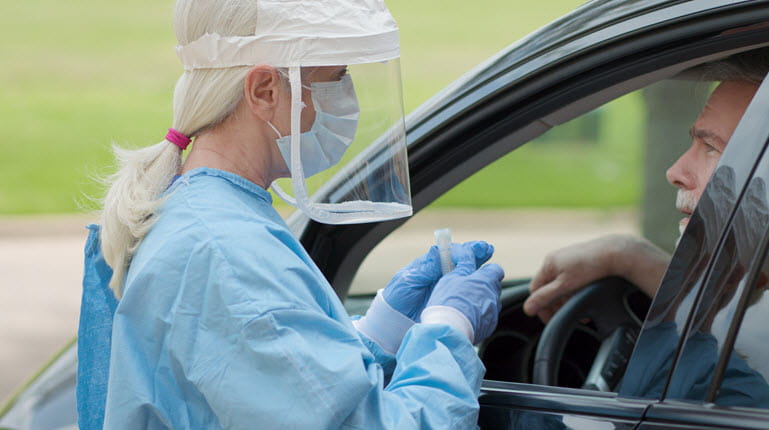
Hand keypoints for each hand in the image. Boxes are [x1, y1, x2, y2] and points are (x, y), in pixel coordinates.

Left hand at [383, 241, 493, 319]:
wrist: (392, 322)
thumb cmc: (396, 298)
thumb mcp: (409, 280)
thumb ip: (426, 268)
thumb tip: (438, 250)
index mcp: (430, 267)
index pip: (451, 253)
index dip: (465, 249)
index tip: (478, 247)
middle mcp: (439, 275)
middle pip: (462, 262)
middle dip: (476, 255)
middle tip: (489, 251)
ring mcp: (445, 289)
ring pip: (465, 277)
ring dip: (478, 271)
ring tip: (491, 269)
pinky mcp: (447, 302)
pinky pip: (463, 294)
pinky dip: (474, 291)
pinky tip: (484, 290)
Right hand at [422, 244, 503, 342]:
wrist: (449, 330)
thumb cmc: (449, 302)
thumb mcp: (452, 277)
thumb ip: (463, 266)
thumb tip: (468, 256)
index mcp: (486, 280)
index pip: (495, 269)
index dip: (486, 270)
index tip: (477, 273)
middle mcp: (494, 296)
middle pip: (493, 286)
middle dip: (483, 286)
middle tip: (466, 288)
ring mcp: (493, 312)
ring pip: (490, 302)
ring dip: (481, 301)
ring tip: (463, 305)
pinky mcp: (489, 327)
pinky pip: (487, 317)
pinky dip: (479, 315)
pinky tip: (465, 317)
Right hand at [523, 234, 668, 322]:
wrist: (616, 253)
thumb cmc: (590, 267)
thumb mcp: (565, 286)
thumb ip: (545, 298)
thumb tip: (527, 309)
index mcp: (548, 264)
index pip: (535, 290)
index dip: (541, 306)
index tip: (550, 319)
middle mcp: (555, 260)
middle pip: (548, 289)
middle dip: (556, 305)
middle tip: (566, 315)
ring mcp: (568, 259)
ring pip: (560, 285)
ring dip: (566, 300)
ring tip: (578, 308)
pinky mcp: (580, 261)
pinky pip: (571, 280)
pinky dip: (574, 291)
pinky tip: (584, 297)